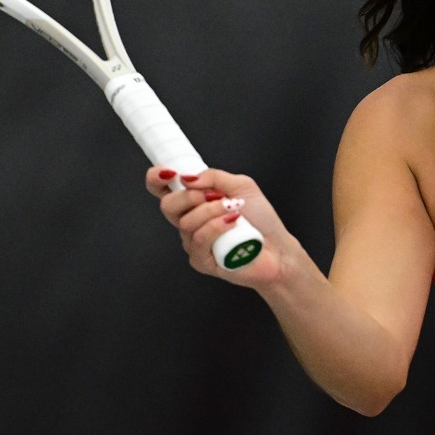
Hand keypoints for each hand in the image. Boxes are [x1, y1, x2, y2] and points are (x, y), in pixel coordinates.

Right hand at [144, 166, 291, 287]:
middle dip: (190, 196)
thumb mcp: (241, 185)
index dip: (156, 179)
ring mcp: (192, 242)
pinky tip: (233, 224)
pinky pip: (199, 239)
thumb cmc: (261, 219)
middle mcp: (188, 222)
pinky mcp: (201, 261)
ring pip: (187, 222)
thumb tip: (187, 177)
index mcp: (193, 202)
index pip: (161, 190)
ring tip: (235, 211)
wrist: (278, 248)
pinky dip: (217, 227)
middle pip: (167, 205)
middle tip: (215, 196)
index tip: (168, 173)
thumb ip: (214, 176)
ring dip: (213, 211)